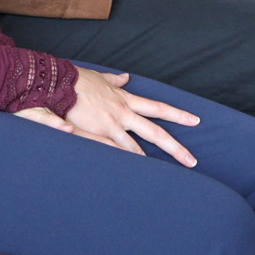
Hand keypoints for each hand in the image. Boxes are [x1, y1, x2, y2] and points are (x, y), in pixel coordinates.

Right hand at [64, 68, 200, 166]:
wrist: (60, 83)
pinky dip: (123, 162)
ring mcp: (111, 126)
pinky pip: (113, 152)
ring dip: (147, 161)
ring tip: (163, 176)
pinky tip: (131, 173)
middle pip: (155, 132)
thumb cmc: (78, 79)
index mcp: (125, 100)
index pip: (157, 108)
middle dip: (175, 148)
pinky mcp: (96, 135)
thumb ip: (115, 81)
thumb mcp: (101, 78)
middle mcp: (123, 114)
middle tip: (191, 161)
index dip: (177, 115)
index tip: (194, 120)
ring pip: (135, 148)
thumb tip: (125, 77)